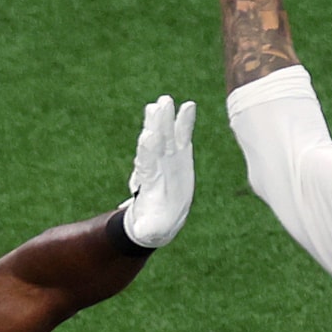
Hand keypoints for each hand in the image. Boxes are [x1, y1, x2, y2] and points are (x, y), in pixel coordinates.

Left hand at [121, 94, 195, 247]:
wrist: (159, 218)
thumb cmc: (152, 225)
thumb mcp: (149, 230)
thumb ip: (146, 228)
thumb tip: (143, 231)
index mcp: (148, 183)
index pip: (146, 164)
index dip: (146, 151)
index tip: (147, 136)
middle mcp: (155, 166)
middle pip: (154, 143)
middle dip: (155, 126)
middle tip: (155, 107)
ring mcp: (167, 158)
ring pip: (165, 135)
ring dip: (164, 118)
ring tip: (165, 100)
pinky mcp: (179, 155)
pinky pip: (182, 136)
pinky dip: (185, 122)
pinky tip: (188, 105)